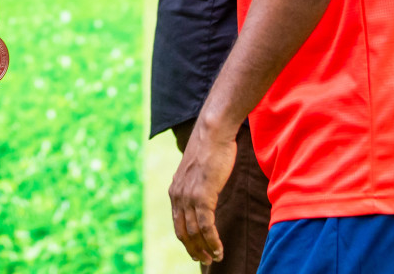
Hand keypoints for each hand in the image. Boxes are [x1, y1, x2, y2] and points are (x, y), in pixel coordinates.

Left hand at [168, 116, 236, 265]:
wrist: (212, 133)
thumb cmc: (210, 149)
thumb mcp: (198, 171)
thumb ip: (196, 185)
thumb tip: (204, 195)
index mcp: (175, 190)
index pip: (178, 222)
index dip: (187, 240)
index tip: (195, 251)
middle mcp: (178, 195)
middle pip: (183, 232)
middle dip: (194, 249)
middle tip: (204, 260)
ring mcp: (189, 196)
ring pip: (195, 232)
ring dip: (205, 249)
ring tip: (215, 258)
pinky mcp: (202, 196)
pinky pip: (206, 226)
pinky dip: (213, 241)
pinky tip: (219, 250)